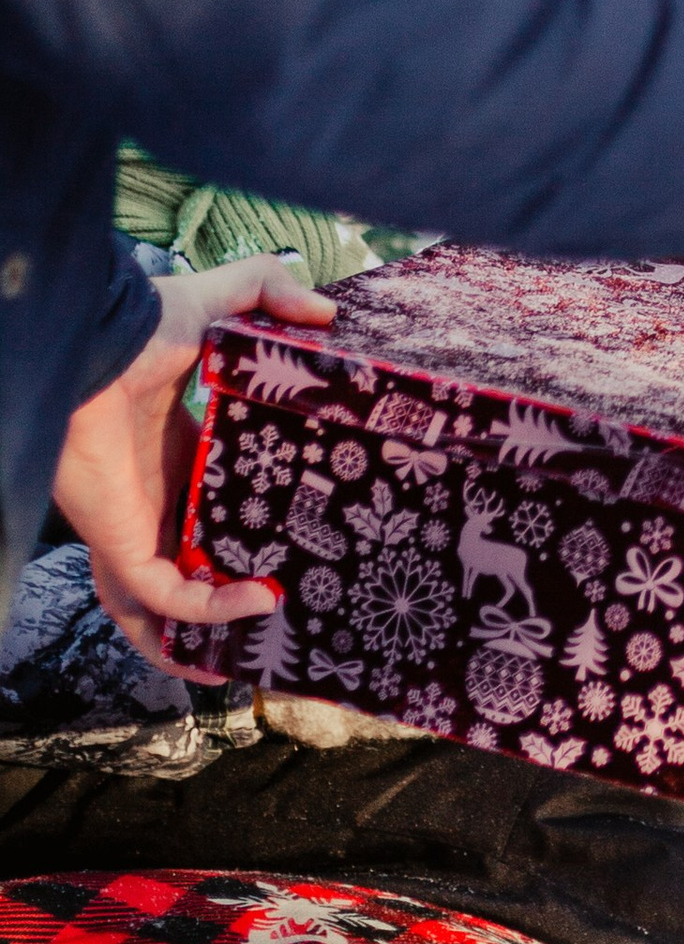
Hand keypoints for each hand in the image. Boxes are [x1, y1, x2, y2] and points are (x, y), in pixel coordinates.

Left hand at [54, 255, 335, 669]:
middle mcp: (152, 498)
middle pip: (180, 565)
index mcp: (171, 452)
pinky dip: (209, 610)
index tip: (291, 530)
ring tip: (253, 651)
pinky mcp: (123, 545)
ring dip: (202, 635)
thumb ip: (272, 292)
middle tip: (280, 606)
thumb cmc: (145, 326)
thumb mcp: (221, 303)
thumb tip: (327, 311)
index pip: (200, 505)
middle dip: (218, 600)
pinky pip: (165, 598)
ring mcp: (136, 526)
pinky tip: (260, 600)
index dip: (239, 525)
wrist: (97, 347)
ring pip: (159, 607)